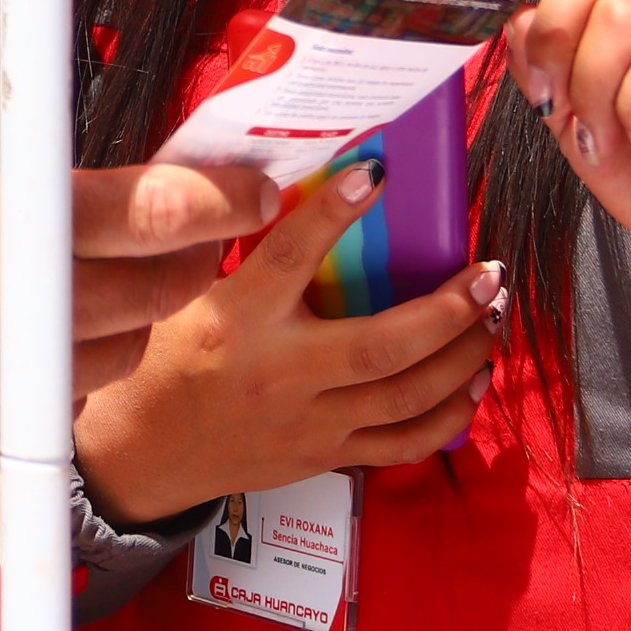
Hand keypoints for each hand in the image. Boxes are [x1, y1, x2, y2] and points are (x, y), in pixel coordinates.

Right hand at [0, 159, 273, 485]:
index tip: (253, 194)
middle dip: (185, 263)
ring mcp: (29, 390)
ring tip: (69, 303)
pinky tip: (9, 360)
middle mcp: (35, 316)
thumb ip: (48, 211)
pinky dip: (58, 384)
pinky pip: (70, 410)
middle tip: (184, 243)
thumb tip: (127, 209)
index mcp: (21, 237)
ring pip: (124, 354)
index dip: (223, 200)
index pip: (159, 212)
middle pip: (165, 290)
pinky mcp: (12, 447)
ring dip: (119, 326)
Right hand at [73, 160, 503, 526]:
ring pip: (405, 397)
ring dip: (462, 358)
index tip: (377, 173)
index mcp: (235, 320)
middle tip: (489, 275)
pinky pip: (400, 445)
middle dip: (448, 311)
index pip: (291, 257)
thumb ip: (240, 255)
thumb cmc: (161, 363)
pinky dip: (447, 418)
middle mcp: (278, 375)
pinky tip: (472, 385)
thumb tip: (290, 190)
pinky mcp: (321, 456)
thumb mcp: (184, 298)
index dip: (335, 213)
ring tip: (493, 321)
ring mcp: (306, 424)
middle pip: (381, 348)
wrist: (137, 454)